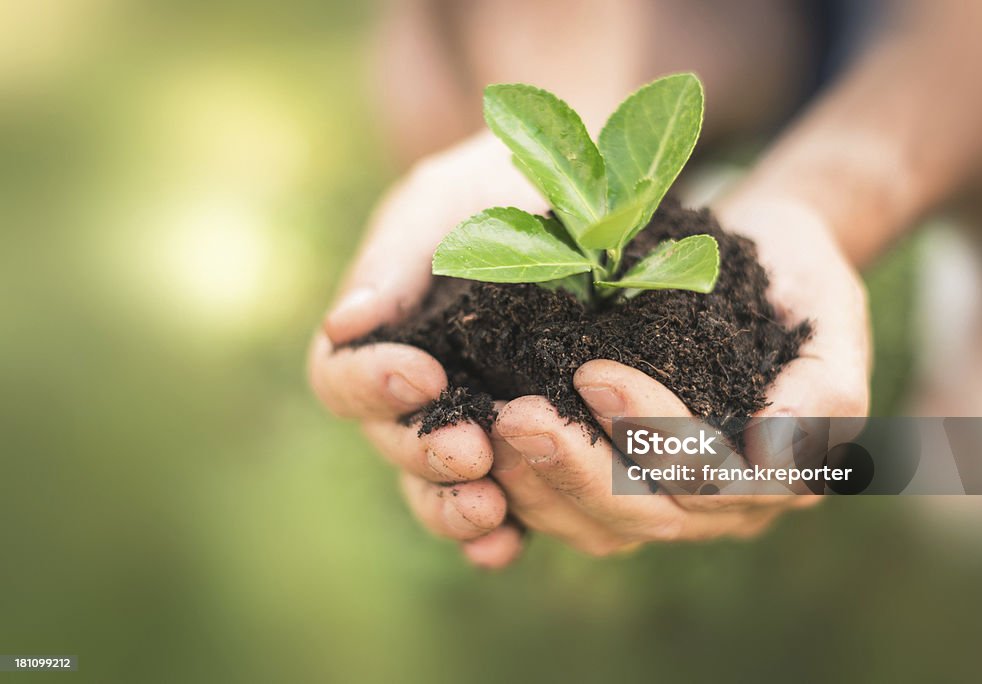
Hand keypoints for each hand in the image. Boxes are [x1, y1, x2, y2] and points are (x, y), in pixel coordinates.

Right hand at [309, 132, 544, 568]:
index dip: (371, 386)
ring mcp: (468, 427)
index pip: (341, 379)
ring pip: (437, 491)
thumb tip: (344, 324)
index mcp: (380, 339)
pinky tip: (513, 541)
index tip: (420, 372)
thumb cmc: (495, 188)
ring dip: (455, 510)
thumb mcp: (441, 204)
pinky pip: (504, 507)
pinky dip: (501, 533)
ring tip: (490, 511)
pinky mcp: (525, 454)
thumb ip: (394, 260)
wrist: (578, 194)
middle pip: (391, 446)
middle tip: (471, 450)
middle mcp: (415, 395)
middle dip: (425, 454)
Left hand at [486, 193, 869, 558]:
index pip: (714, 477)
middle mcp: (732, 507)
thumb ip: (825, 386)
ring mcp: (678, 508)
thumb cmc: (799, 281)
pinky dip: (531, 491)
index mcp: (787, 473)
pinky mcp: (630, 493)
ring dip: (542, 486)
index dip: (652, 434)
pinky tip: (487, 451)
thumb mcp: (833, 311)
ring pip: (605, 527)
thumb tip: (772, 449)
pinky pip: (576, 516)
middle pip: (649, 513)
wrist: (763, 266)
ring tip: (491, 433)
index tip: (592, 372)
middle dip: (579, 468)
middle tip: (516, 417)